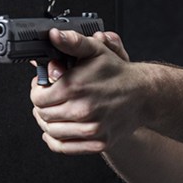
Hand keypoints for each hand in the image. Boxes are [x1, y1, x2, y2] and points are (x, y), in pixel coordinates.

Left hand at [31, 29, 142, 154]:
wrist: (145, 95)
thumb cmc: (118, 73)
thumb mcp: (96, 50)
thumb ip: (72, 42)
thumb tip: (54, 35)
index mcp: (75, 87)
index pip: (37, 97)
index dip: (37, 90)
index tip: (45, 87)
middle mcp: (82, 110)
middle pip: (42, 115)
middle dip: (42, 106)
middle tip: (51, 98)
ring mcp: (91, 128)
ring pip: (51, 131)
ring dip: (48, 122)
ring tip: (56, 112)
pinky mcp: (98, 142)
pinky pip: (65, 147)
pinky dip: (56, 141)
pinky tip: (58, 130)